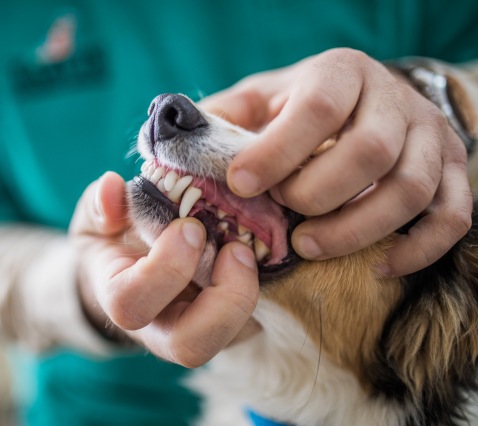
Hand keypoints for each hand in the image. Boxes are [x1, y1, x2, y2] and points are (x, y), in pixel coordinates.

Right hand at [69, 172, 259, 366]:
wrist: (136, 269)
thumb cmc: (118, 242)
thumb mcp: (100, 219)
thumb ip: (101, 205)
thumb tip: (112, 187)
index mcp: (123, 299)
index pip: (132, 304)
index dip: (165, 268)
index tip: (190, 227)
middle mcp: (161, 327)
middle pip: (191, 346)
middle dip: (221, 298)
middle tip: (236, 249)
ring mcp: (198, 329)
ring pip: (231, 338)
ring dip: (248, 294)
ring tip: (248, 250)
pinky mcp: (230, 323)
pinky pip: (254, 321)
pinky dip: (266, 289)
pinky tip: (263, 253)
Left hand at [201, 48, 471, 276]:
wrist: (364, 103)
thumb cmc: (302, 108)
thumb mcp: (260, 101)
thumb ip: (223, 119)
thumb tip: (176, 146)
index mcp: (341, 74)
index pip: (318, 108)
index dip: (278, 150)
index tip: (241, 184)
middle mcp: (393, 100)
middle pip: (369, 152)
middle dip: (318, 194)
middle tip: (284, 218)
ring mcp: (430, 138)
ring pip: (410, 190)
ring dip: (357, 229)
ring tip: (311, 246)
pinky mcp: (451, 175)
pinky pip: (451, 218)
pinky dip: (417, 249)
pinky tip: (378, 267)